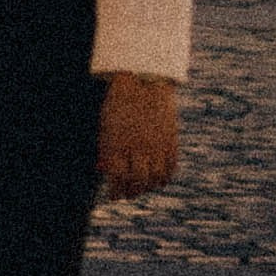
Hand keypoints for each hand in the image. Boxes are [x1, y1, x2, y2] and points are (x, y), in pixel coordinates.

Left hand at [98, 72, 178, 198]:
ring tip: (142, 187)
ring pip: (155, 179)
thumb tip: (104, 172)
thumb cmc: (119, 103)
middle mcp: (138, 147)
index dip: (115, 190)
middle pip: (138, 182)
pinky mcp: (171, 142)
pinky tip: (158, 179)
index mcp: (117, 143)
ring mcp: (157, 145)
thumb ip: (106, 149)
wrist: (144, 80)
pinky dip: (164, 178)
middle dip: (131, 191)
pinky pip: (170, 169)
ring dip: (148, 187)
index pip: (117, 178)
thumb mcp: (107, 124)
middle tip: (128, 194)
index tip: (113, 195)